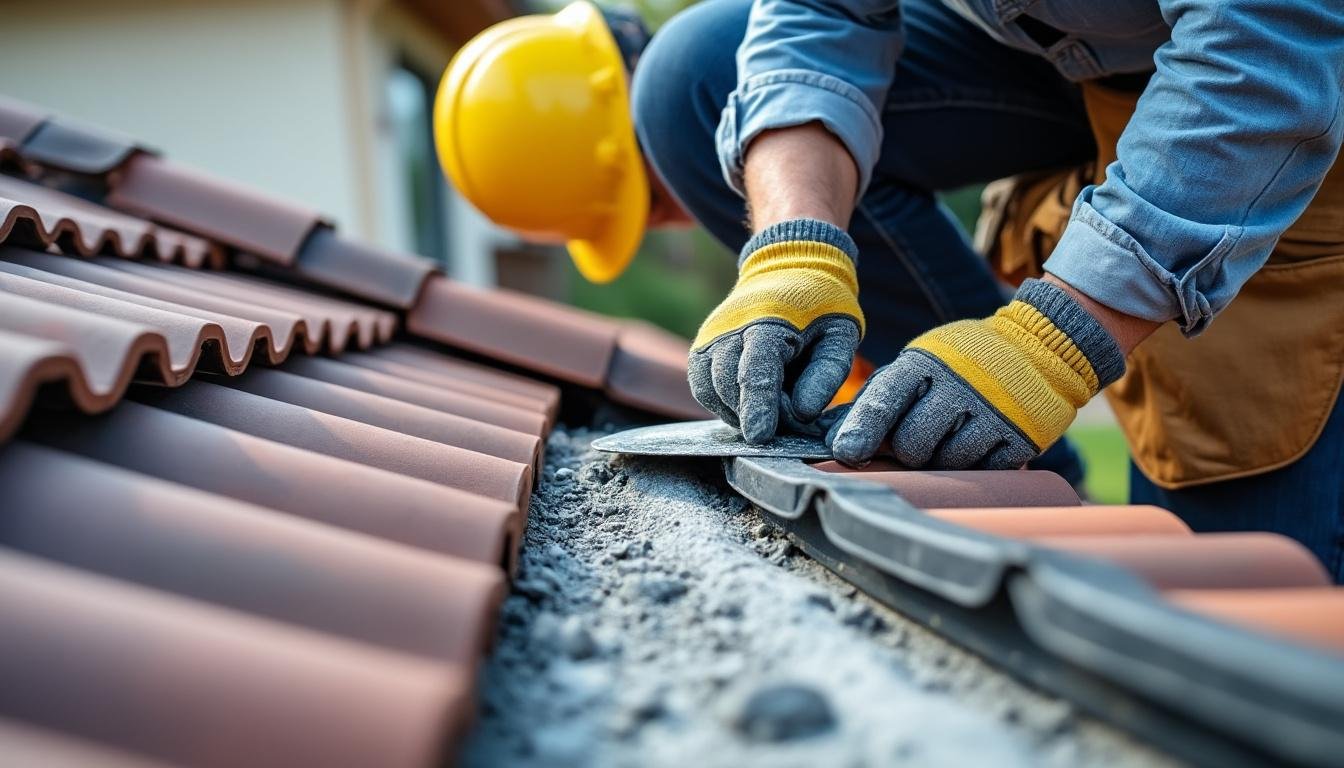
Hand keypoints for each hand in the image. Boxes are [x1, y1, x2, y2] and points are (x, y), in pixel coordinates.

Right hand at [689, 219, 863, 443]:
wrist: (788, 270)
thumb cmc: (822, 305)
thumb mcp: (842, 333)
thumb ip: (828, 373)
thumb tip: (803, 413)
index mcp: (769, 319)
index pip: (756, 369)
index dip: (757, 406)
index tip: (761, 437)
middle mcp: (730, 326)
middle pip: (727, 383)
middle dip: (751, 414)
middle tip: (783, 426)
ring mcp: (711, 336)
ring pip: (710, 389)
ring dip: (735, 412)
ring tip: (767, 415)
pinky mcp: (702, 347)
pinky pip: (702, 386)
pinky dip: (721, 404)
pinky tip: (746, 407)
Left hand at [828, 278, 1125, 467]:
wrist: (1040, 348)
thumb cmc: (961, 364)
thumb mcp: (920, 364)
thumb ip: (880, 397)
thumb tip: (836, 437)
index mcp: (925, 364)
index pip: (885, 399)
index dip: (863, 429)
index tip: (846, 452)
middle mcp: (958, 386)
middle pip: (913, 445)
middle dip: (910, 450)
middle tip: (922, 437)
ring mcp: (992, 413)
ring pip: (946, 464)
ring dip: (942, 460)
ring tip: (953, 434)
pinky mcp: (1021, 438)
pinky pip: (981, 472)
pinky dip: (974, 465)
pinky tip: (979, 443)